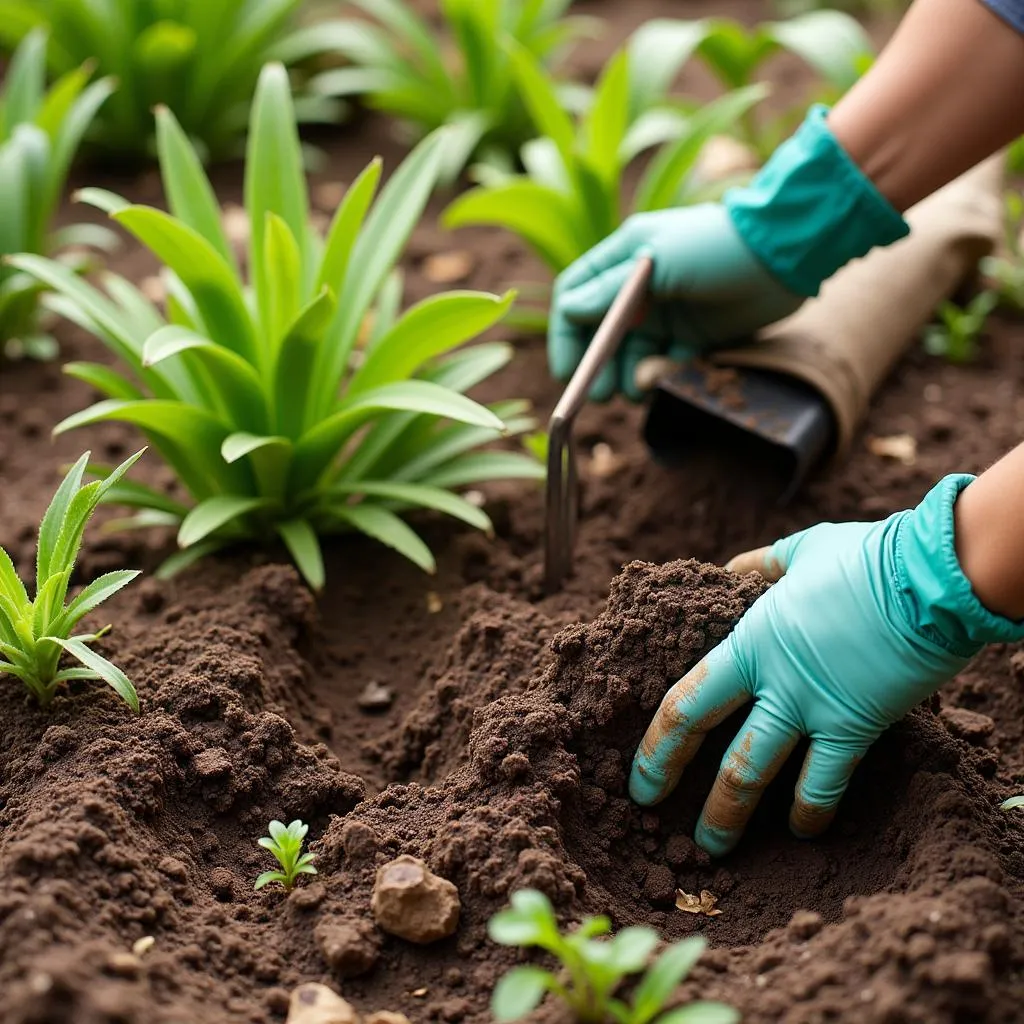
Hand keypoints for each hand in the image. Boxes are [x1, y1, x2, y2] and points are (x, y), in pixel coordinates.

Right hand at [547, 204, 801, 400]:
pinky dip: (666, 374)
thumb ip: (612, 289)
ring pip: (635, 355)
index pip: (577, 298)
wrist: (786, 254)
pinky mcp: (696, 336)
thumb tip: (570, 309)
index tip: (567, 371)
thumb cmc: (717, 247)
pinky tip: (673, 376)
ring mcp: (669, 313)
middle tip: (602, 396)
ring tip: (641, 389)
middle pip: (603, 335)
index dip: (568, 336)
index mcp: (625, 259)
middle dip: (599, 367)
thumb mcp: (658, 262)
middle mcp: (641, 287)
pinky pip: (669, 364)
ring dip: (632, 376)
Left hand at [628, 475, 1013, 855]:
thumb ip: (760, 566)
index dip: (657, 739)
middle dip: (668, 774)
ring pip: (753, 771)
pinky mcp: (855, 726)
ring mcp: (810, 706)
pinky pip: (825, 781)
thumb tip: (731, 570)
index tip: (641, 769)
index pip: (686, 696)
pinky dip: (810, 810)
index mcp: (749, 639)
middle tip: (649, 810)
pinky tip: (801, 831)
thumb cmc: (864, 559)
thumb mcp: (798, 553)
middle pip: (703, 735)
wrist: (931, 579)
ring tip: (710, 847)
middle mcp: (770, 679)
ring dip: (727, 813)